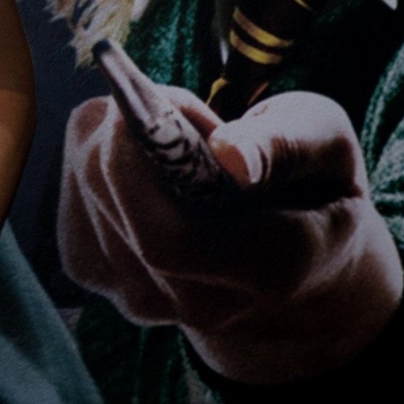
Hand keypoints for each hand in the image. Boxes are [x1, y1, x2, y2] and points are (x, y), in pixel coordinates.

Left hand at [60, 86, 403, 384]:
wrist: (291, 265)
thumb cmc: (314, 190)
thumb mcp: (328, 148)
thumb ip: (287, 147)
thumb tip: (228, 154)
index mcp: (269, 272)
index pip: (169, 238)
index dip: (137, 159)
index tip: (154, 99)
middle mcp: (198, 304)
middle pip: (114, 198)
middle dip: (127, 129)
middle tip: (169, 102)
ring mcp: (140, 298)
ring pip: (87, 188)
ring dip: (112, 139)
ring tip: (169, 138)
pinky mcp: (97, 273)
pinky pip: (74, 193)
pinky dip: (97, 159)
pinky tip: (143, 164)